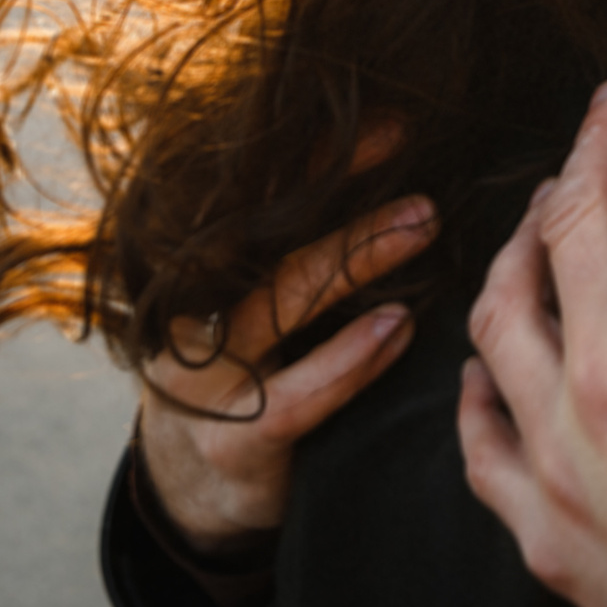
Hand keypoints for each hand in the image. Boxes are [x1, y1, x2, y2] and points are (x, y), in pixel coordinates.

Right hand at [136, 120, 434, 553]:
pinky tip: (399, 327)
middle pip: (252, 228)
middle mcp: (182, 311)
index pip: (246, 191)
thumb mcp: (258, 299)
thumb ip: (297, 243)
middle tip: (406, 141)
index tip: (387, 119)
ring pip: (277, 302)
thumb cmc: (252, 366)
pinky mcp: (232, 442)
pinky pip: (296, 394)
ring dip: (355, 257)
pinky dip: (351, 357)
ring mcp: (200, 379)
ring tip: (424, 223)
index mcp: (191, 267)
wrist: (196, 487)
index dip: (311, 150)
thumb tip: (397, 164)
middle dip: (330, 180)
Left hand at [459, 50, 606, 606]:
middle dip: (590, 150)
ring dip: (520, 246)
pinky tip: (485, 361)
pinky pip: (480, 438)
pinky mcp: (545, 526)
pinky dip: (476, 384)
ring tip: (540, 211)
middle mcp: (606, 366)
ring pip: (503, 314)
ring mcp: (563, 449)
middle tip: (604, 107)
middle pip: (575, 221)